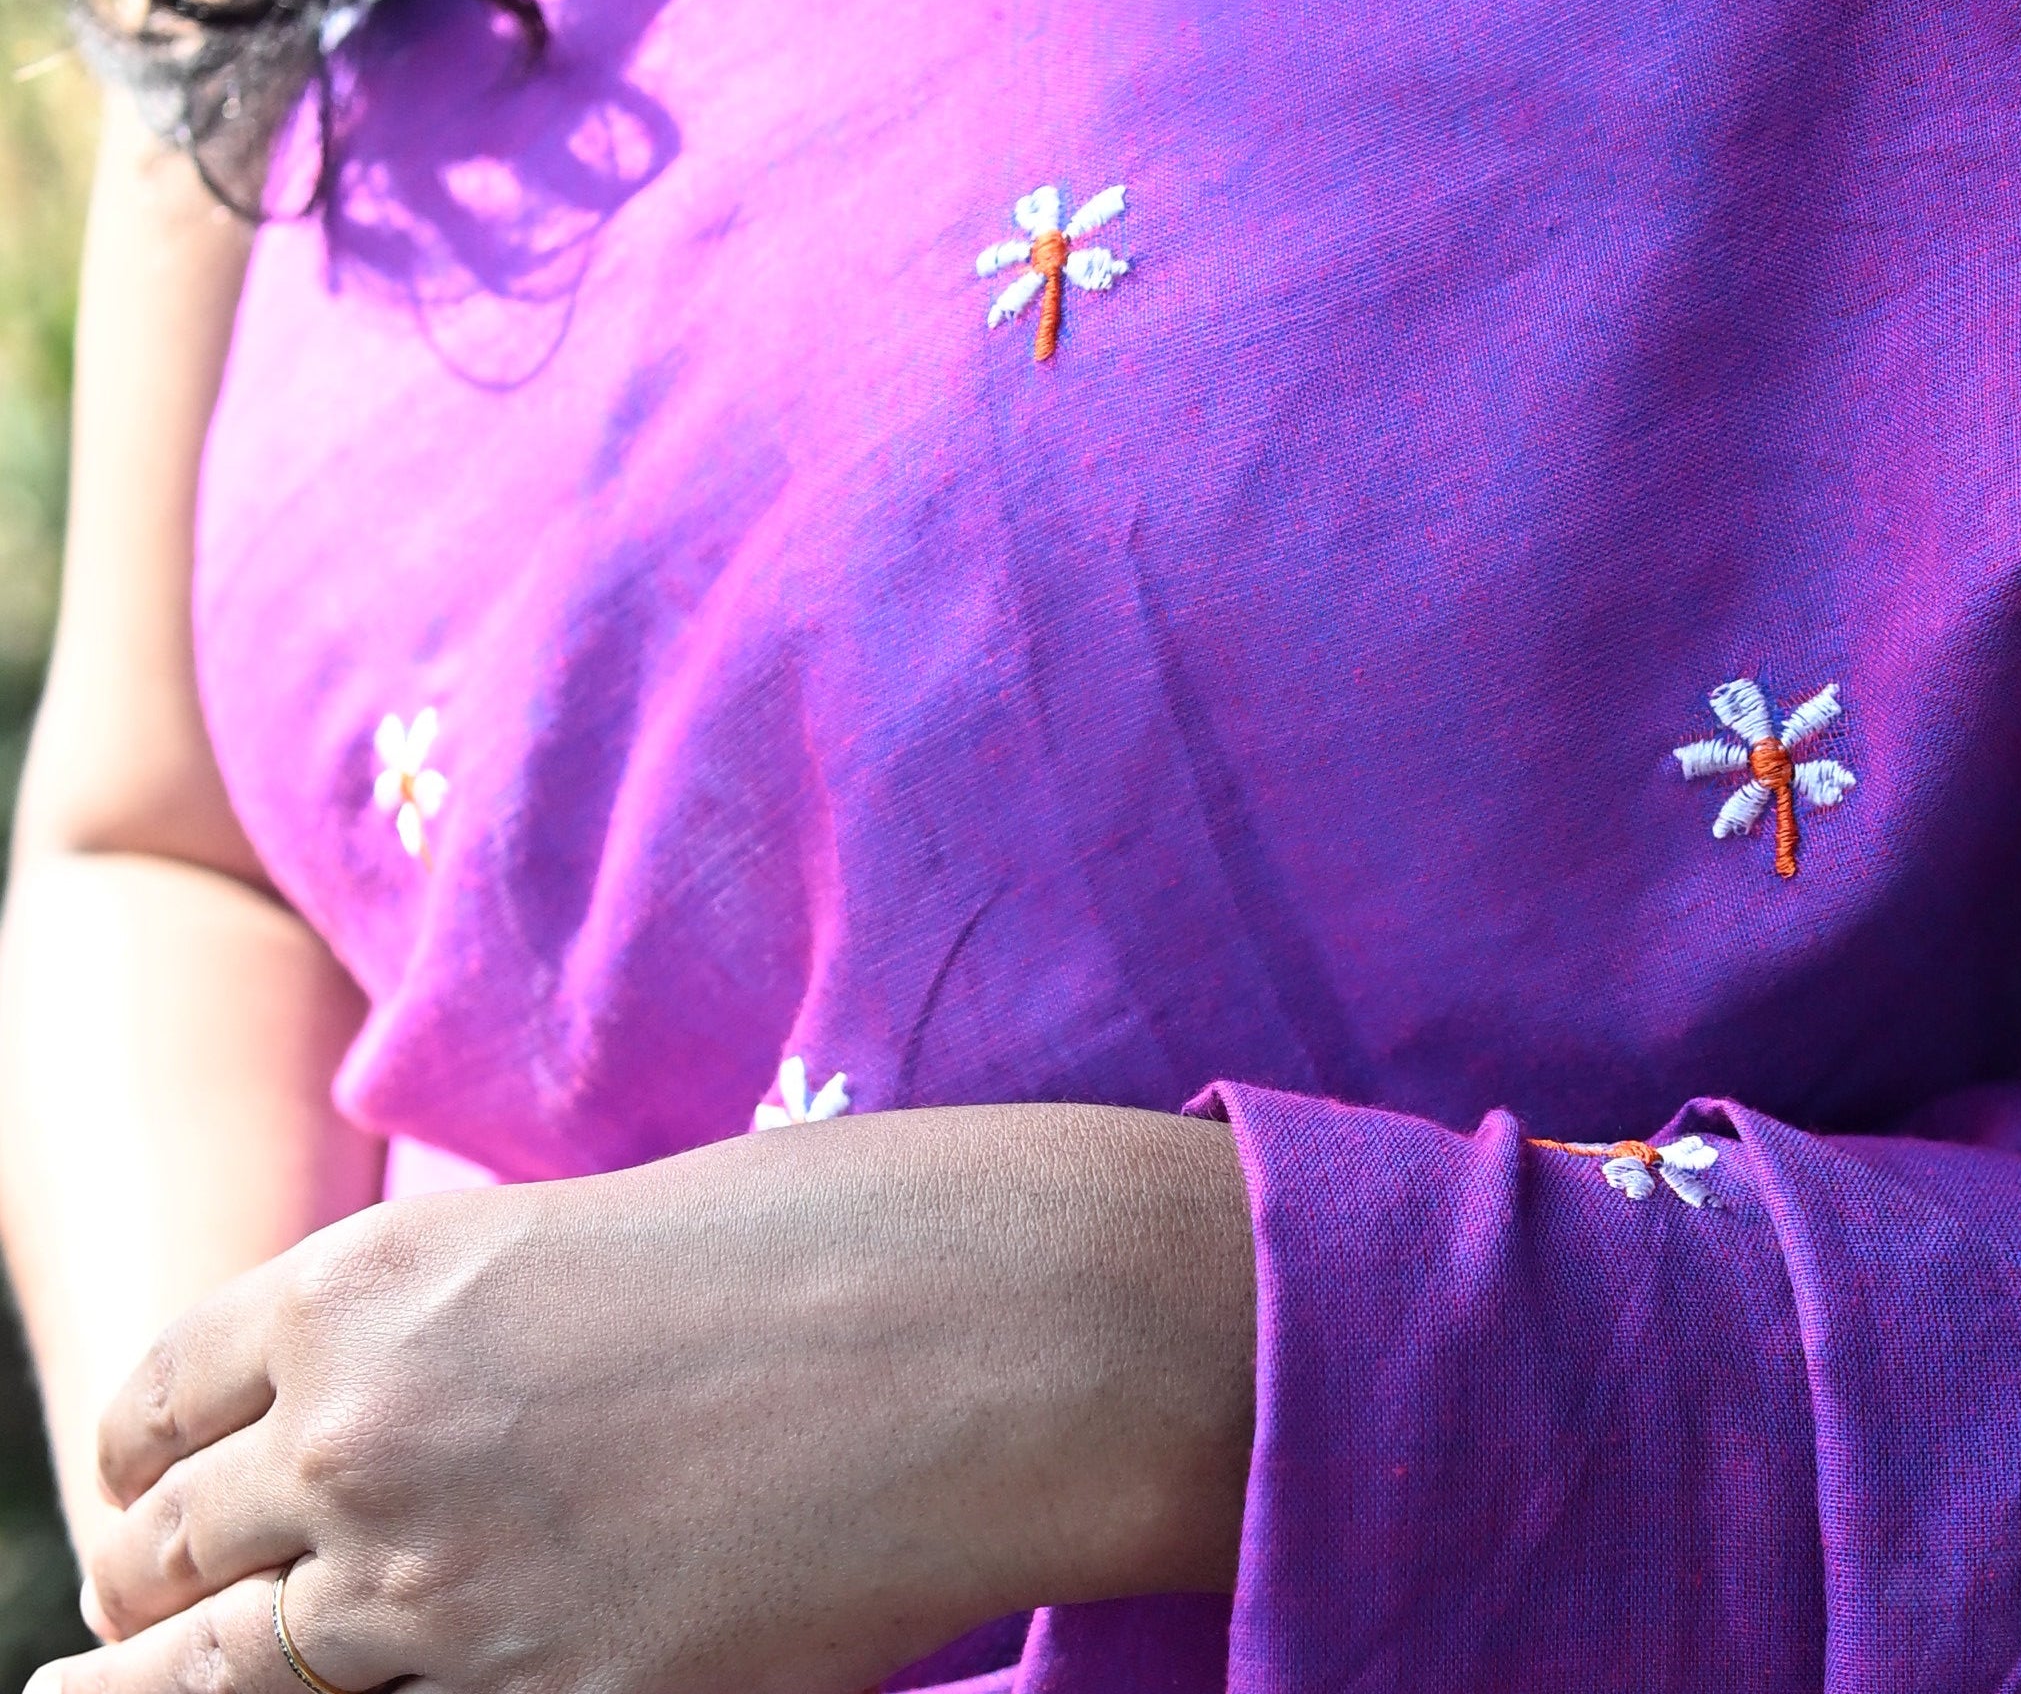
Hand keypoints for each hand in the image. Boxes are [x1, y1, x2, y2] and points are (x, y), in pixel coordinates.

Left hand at [51, 1105, 1254, 1693]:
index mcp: (371, 1288)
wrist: (1004, 1330)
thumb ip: (455, 1322)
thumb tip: (394, 1399)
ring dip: (245, 1673)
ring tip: (270, 1658)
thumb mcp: (600, 1236)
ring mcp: (440, 1595)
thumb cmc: (838, 1236)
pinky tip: (456, 1662)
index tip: (172, 1498)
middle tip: (208, 1604)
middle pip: (156, 1566)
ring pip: (227, 1684)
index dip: (151, 1462)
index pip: (152, 1406)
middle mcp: (364, 1439)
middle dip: (172, 1585)